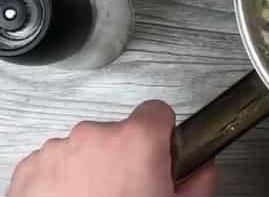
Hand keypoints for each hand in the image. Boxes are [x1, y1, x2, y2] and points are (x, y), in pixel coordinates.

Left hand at [7, 100, 216, 196]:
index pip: (158, 111)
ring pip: (88, 147)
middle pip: (121, 133)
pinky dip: (65, 179)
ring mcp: (61, 149)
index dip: (162, 133)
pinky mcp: (32, 166)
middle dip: (125, 158)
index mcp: (138, 141)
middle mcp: (97, 136)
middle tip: (129, 192)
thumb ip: (199, 182)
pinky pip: (57, 162)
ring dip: (94, 168)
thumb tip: (204, 170)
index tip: (159, 152)